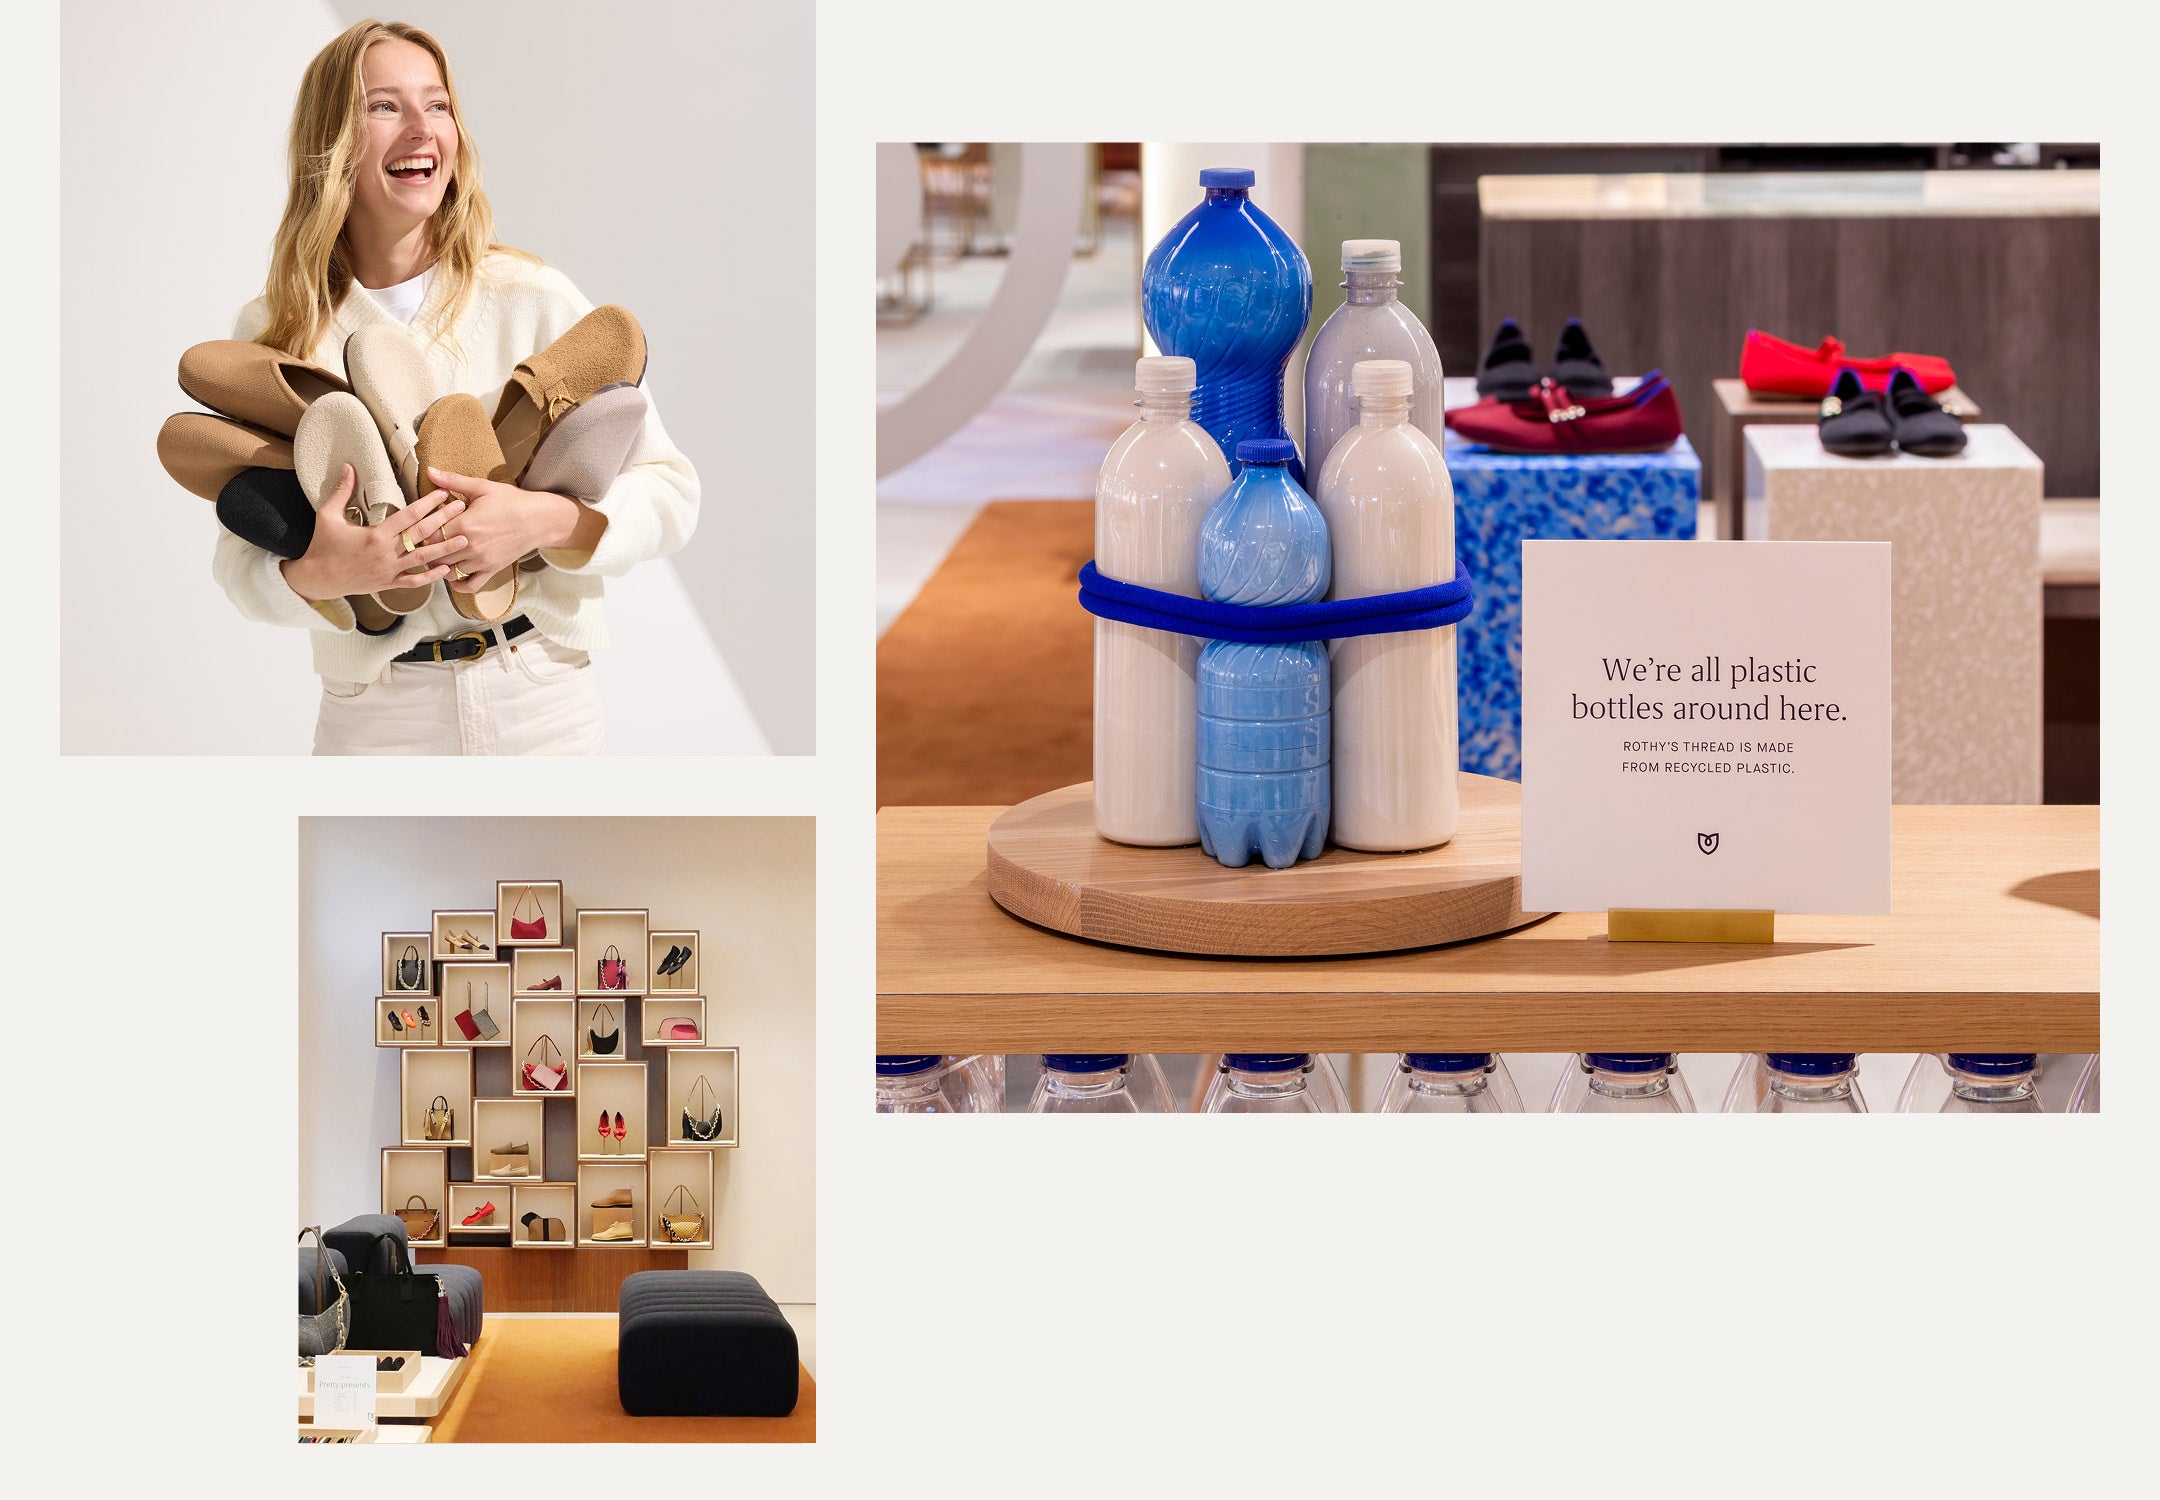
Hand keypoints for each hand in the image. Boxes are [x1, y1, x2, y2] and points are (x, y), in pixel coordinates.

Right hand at [280, 469, 468, 603]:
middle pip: (422, 535)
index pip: (408, 516)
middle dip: (443, 520)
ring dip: (445, 549)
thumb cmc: (322, 545)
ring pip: (423, 559)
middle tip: (462, 508)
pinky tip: (446, 569)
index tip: (442, 493)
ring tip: (465, 540)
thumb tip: (348, 466)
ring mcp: (390, 570)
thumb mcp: (327, 515)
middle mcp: (387, 553)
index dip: (427, 504)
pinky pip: (414, 582)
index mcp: (376, 536)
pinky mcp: (389, 584)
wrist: (317, 579)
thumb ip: (342, 491)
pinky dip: (430, 577)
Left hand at [422, 466, 584, 584]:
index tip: (420, 527)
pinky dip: (458, 584)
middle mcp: (470, 546)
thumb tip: (429, 470)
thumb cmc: (511, 501)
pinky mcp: (491, 570)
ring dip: (439, 565)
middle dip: (426, 550)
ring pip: (448, 571)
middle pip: (434, 555)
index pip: (428, 535)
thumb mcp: (482, 487)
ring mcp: (481, 561)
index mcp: (464, 524)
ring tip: (436, 555)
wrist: (539, 520)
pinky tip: (453, 574)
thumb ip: (452, 481)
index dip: (420, 532)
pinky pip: (469, 585)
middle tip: (423, 542)